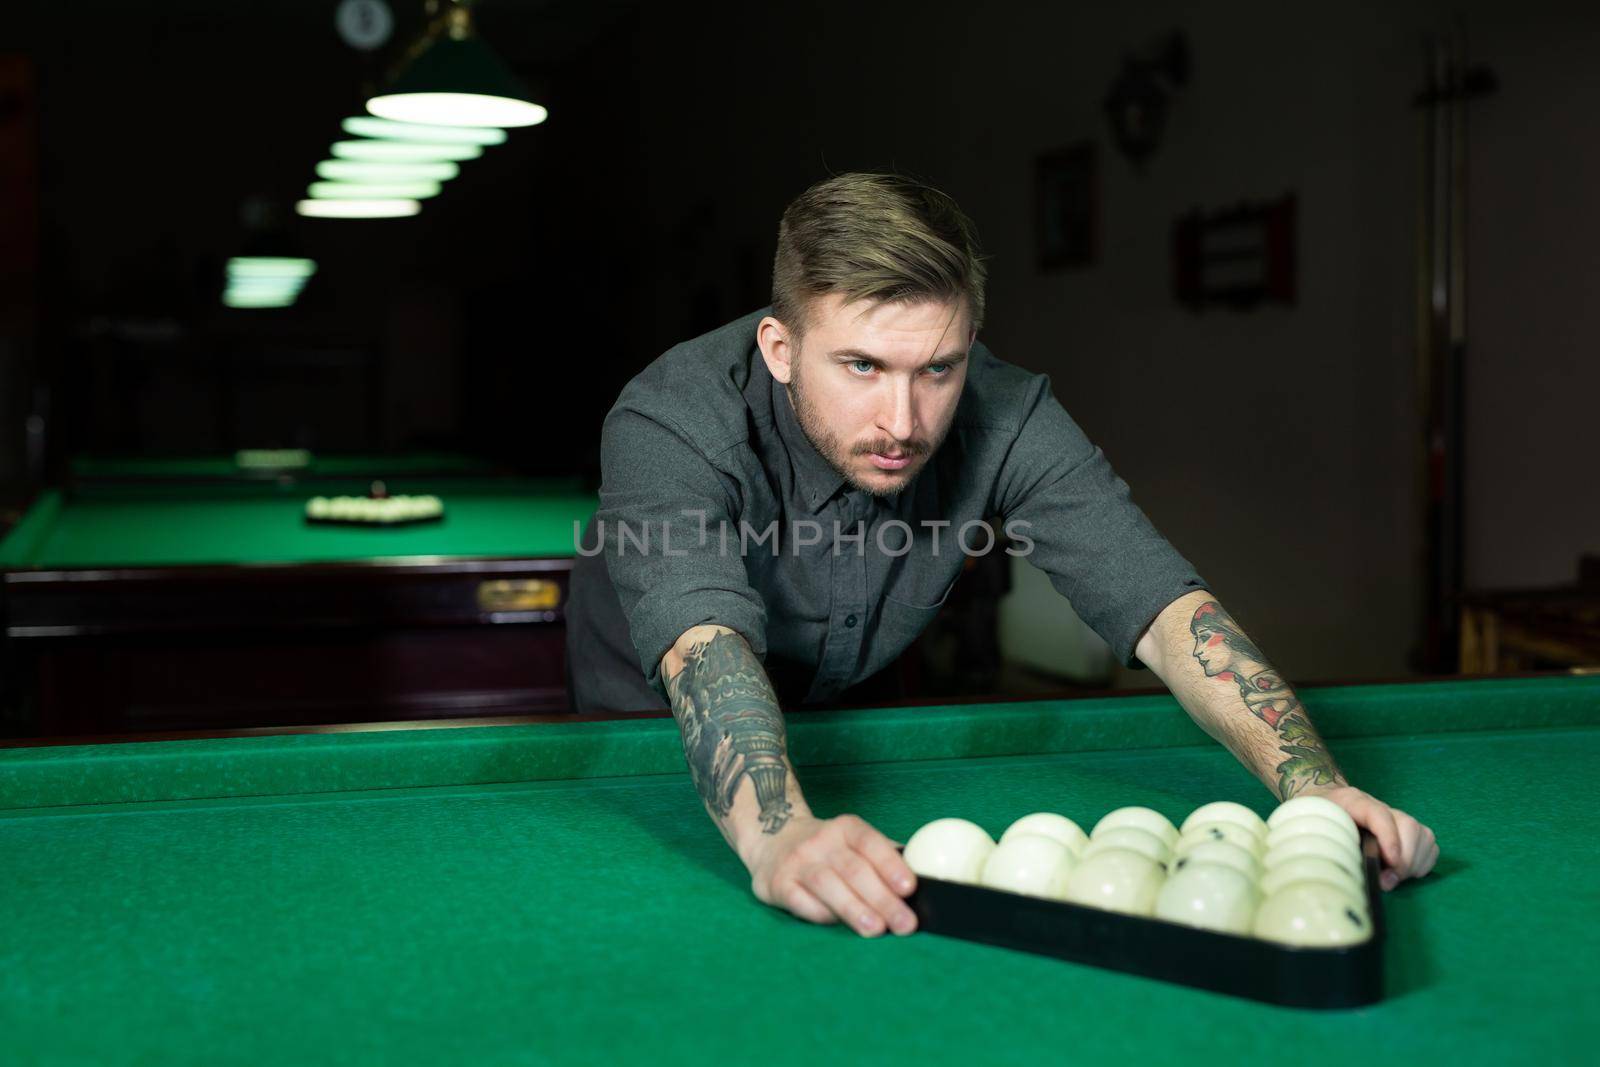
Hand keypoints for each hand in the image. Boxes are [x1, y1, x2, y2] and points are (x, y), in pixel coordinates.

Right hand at [743, 813, 918, 936]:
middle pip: (854, 870)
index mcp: (845, 827)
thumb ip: (883, 857)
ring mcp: (796, 861)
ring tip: (876, 929)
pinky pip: (801, 901)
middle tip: (905, 923)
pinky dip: (821, 914)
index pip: (870, 842)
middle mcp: (820, 841)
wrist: (771, 839)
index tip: (910, 887)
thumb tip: (925, 880)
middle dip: (882, 898)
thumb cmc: (827, 849)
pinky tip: (838, 925)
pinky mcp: (777, 884)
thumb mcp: (852, 841)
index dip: (891, 864)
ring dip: (853, 908)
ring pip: (827, 884)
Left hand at [1304, 784, 1438, 890]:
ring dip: (1413, 863)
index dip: (1388, 838)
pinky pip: (1428, 844)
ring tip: (1393, 878)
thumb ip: (1323, 844)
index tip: (1390, 863)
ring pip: (1421, 834)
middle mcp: (1378, 805)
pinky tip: (1405, 873)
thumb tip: (1340, 874)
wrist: (1321, 802)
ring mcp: (1394, 816)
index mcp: (1352, 801)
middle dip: (1403, 859)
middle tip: (1387, 882)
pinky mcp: (1406, 829)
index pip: (1377, 814)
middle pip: (1407, 825)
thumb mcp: (1310, 828)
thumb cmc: (1315, 819)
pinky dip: (1422, 862)